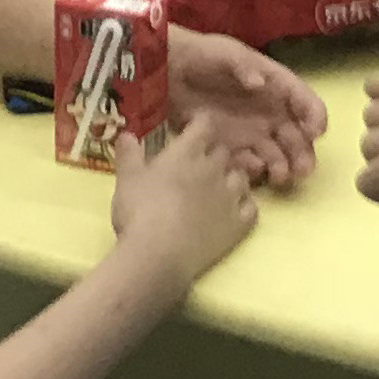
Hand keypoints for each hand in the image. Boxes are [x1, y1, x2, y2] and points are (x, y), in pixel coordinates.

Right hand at [109, 117, 259, 282]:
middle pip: (223, 151)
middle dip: (213, 154)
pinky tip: (235, 210)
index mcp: (187, 153)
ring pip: (241, 176)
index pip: (204, 124)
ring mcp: (230, 196)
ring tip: (219, 188)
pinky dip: (245, 205)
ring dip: (231, 178)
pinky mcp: (239, 224)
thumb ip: (129, 154)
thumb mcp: (127, 179)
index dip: (200, 123)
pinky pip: (252, 207)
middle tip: (198, 165)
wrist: (159, 254)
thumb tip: (127, 134)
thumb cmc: (139, 211)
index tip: (192, 128)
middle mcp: (214, 168)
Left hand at [164, 27, 326, 188]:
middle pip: (296, 134)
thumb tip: (261, 83)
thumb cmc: (199, 55)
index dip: (314, 115)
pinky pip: (249, 163)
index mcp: (274, 83)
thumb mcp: (223, 52)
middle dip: (304, 152)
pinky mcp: (230, 146)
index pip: (303, 100)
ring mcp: (250, 130)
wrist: (166, 72)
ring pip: (277, 153)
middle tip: (303, 170)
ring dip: (284, 166)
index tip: (316, 132)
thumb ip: (243, 65)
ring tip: (281, 177)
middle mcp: (267, 110)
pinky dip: (255, 169)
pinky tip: (253, 171)